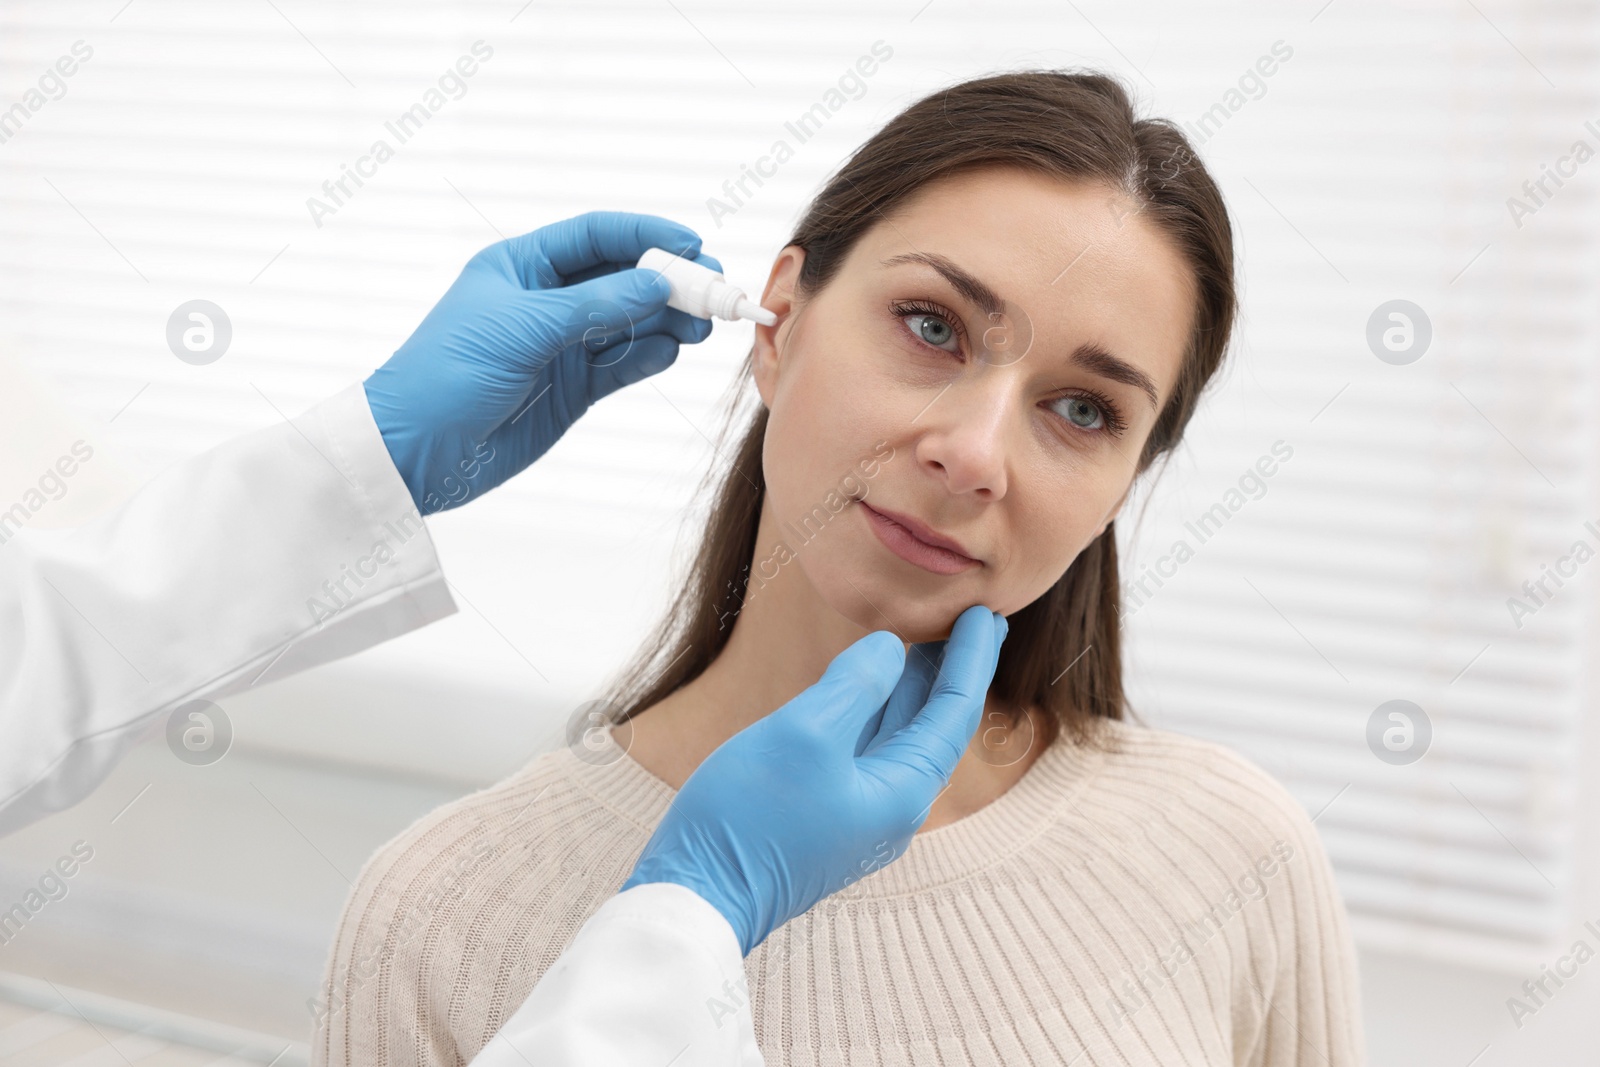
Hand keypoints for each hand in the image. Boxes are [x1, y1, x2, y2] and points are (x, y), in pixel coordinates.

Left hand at [364, 211, 723, 512]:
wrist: (415, 453)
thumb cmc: (445, 375)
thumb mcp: (522, 329)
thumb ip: (595, 306)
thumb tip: (656, 284)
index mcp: (522, 266)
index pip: (597, 236)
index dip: (646, 236)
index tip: (692, 246)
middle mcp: (546, 301)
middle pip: (623, 278)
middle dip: (669, 281)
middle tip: (713, 290)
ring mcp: (561, 346)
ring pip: (630, 323)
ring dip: (668, 321)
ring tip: (702, 326)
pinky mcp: (571, 389)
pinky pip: (622, 365)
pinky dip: (650, 356)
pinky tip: (672, 351)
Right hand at [621, 604, 1008, 955]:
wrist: (696, 898)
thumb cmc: (749, 817)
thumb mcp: (805, 734)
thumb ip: (855, 685)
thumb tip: (890, 649)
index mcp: (902, 792)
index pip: (954, 713)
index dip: (971, 659)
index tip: (984, 613)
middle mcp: (891, 806)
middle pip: (934, 727)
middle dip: (952, 672)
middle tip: (973, 622)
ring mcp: (858, 814)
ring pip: (899, 738)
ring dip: (914, 688)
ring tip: (927, 642)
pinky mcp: (826, 814)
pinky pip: (867, 750)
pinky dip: (876, 709)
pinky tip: (867, 687)